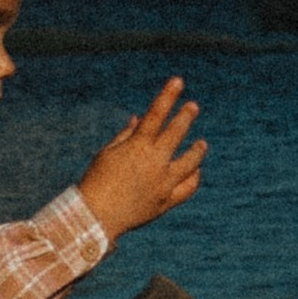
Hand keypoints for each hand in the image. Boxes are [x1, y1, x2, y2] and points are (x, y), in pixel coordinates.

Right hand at [79, 77, 205, 238]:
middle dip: (185, 116)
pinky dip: (193, 178)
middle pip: (176, 133)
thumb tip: (140, 119)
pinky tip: (195, 171)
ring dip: (197, 150)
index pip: (156, 114)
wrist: (95, 217)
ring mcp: (163, 183)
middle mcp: (154, 163)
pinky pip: (187, 188)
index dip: (167, 96)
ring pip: (190, 162)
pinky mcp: (166, 201)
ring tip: (201, 144)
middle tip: (193, 106)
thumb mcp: (107, 153)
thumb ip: (127, 135)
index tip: (177, 81)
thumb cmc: (96, 181)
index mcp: (137, 147)